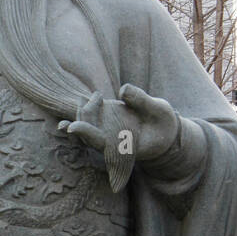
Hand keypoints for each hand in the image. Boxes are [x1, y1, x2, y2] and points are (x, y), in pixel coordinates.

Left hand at [59, 85, 179, 177]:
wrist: (163, 130)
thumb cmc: (164, 125)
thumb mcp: (160, 112)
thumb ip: (142, 102)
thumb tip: (122, 89)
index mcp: (121, 145)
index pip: (99, 141)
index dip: (85, 133)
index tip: (72, 127)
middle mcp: (109, 140)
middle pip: (87, 133)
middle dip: (82, 118)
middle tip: (98, 98)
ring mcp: (105, 128)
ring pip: (85, 122)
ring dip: (82, 110)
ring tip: (97, 96)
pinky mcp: (105, 117)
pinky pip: (87, 113)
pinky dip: (82, 106)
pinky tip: (81, 98)